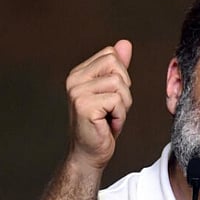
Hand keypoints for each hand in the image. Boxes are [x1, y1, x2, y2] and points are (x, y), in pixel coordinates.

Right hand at [65, 39, 132, 169]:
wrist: (89, 155)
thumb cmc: (102, 126)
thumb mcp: (113, 93)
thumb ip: (117, 68)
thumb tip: (125, 43)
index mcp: (78, 74)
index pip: (111, 55)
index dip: (120, 78)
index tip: (110, 99)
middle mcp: (74, 80)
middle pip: (116, 66)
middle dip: (124, 91)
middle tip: (112, 110)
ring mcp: (77, 93)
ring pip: (119, 84)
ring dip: (123, 106)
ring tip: (109, 118)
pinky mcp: (84, 106)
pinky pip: (117, 101)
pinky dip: (120, 116)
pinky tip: (108, 126)